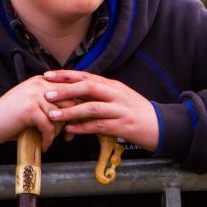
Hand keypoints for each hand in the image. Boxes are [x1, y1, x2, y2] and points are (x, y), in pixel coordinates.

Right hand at [0, 75, 76, 150]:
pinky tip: (44, 146)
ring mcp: (34, 95)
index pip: (70, 90)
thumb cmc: (12, 116)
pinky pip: (49, 127)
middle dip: (72, 120)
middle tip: (68, 135)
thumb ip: (50, 102)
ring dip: (58, 132)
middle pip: (69, 102)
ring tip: (51, 140)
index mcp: (42, 81)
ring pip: (60, 116)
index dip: (76, 107)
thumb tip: (74, 112)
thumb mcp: (32, 102)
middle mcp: (40, 84)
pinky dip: (48, 139)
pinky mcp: (30, 109)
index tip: (77, 121)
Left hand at [41, 70, 159, 151]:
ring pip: (91, 107)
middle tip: (47, 93)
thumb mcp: (117, 97)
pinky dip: (83, 128)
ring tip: (53, 115)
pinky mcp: (122, 126)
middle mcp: (116, 94)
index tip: (47, 76)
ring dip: (70, 111)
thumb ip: (98, 93)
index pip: (86, 76)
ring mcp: (119, 110)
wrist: (159, 125)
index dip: (66, 75)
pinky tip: (70, 131)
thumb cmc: (134, 111)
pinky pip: (99, 126)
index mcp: (112, 85)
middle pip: (88, 87)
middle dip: (65, 90)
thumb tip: (73, 92)